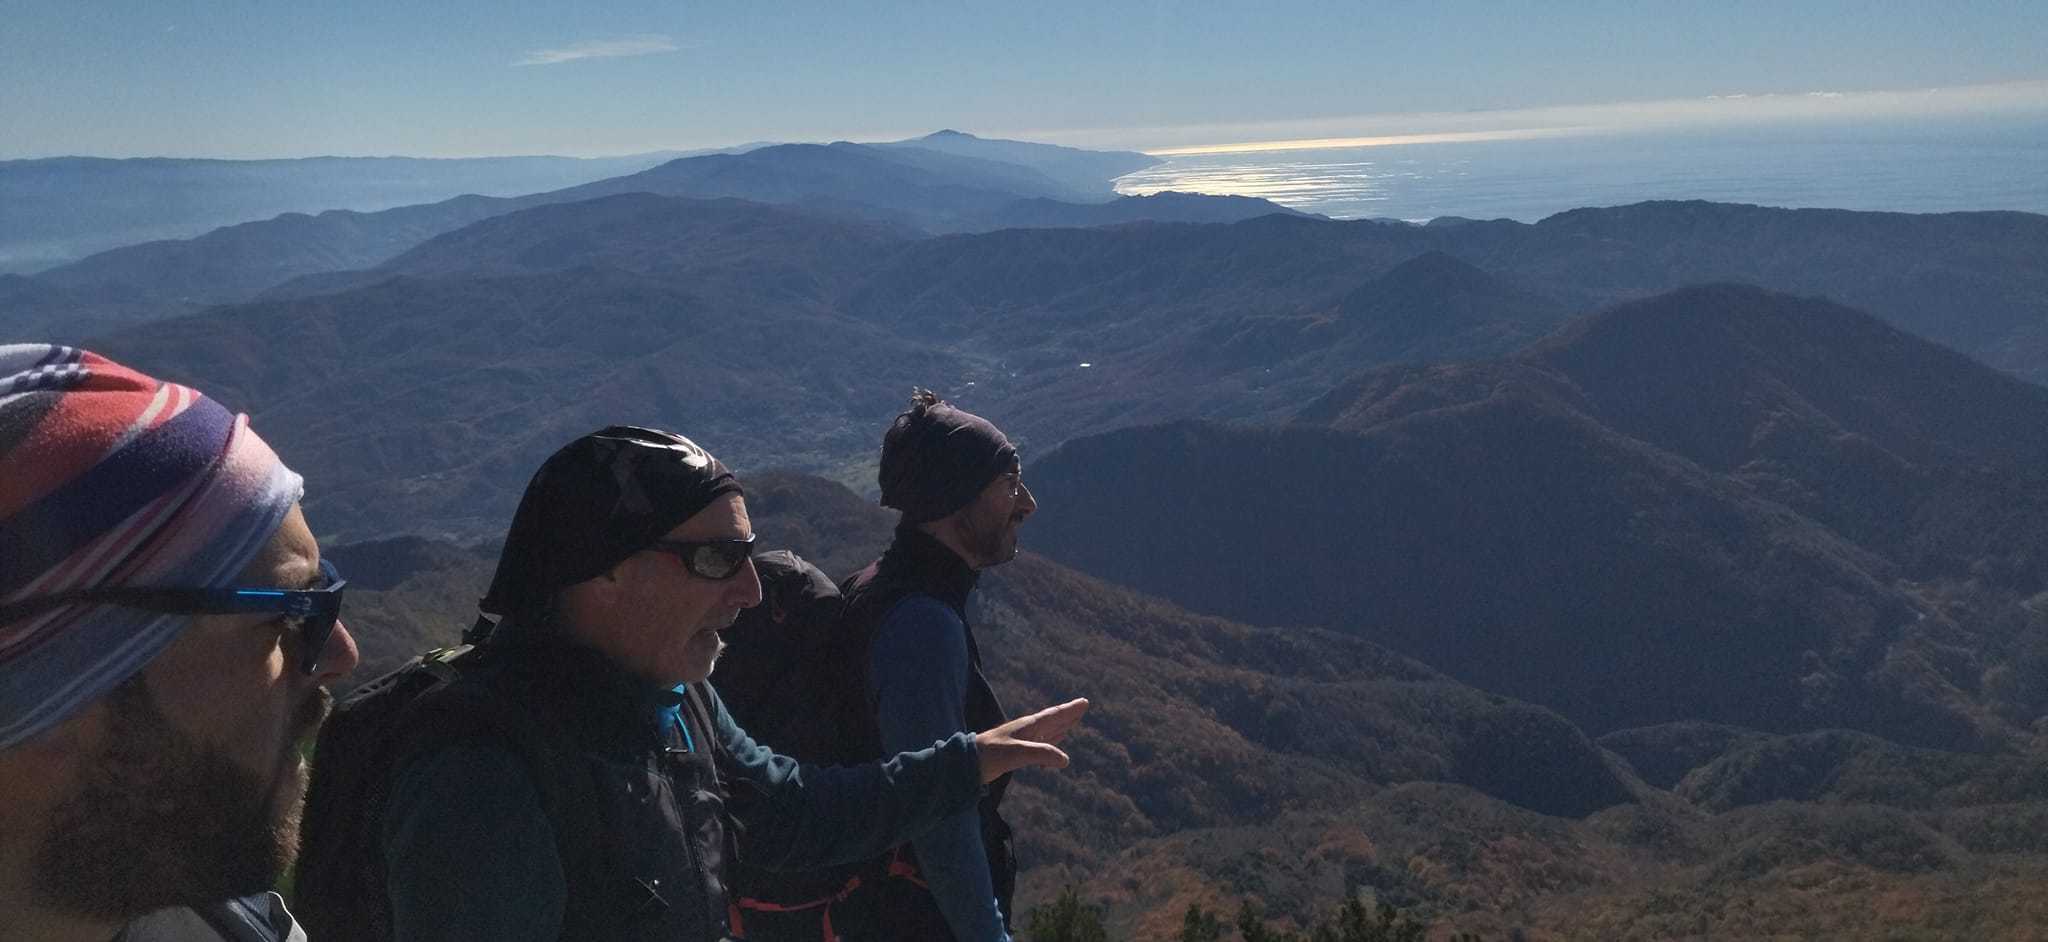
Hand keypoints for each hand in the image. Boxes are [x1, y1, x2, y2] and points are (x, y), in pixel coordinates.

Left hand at [973, 698, 1089, 782]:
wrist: (967, 762)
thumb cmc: (991, 755)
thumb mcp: (1018, 754)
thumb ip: (1042, 754)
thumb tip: (1066, 759)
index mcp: (1028, 726)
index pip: (1054, 715)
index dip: (1070, 710)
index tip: (1084, 702)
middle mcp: (1026, 731)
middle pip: (1052, 721)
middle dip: (1068, 715)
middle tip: (1082, 707)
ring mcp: (1021, 741)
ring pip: (1046, 731)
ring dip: (1060, 727)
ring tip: (1071, 723)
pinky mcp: (1016, 752)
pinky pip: (1040, 744)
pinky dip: (1050, 742)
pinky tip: (1054, 743)